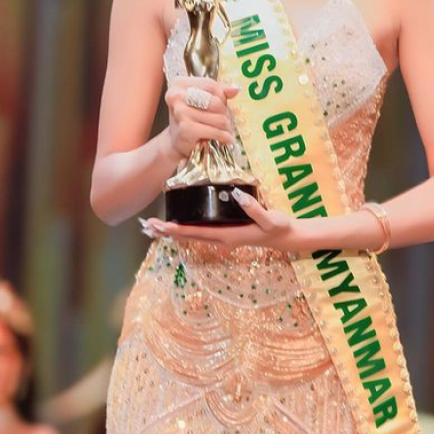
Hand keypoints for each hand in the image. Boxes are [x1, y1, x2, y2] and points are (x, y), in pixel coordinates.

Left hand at [140, 188, 305, 252]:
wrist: (286, 237)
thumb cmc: (278, 227)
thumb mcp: (270, 218)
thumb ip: (255, 208)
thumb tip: (236, 195)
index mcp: (227, 235)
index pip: (196, 233)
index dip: (177, 229)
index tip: (161, 226)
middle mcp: (221, 238)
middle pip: (188, 237)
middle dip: (167, 232)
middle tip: (147, 227)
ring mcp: (222, 237)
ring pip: (192, 235)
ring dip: (173, 231)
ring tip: (155, 227)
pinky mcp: (225, 232)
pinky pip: (200, 231)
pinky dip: (185, 228)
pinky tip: (178, 223)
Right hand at [164, 76, 237, 159]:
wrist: (178, 141)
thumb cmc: (192, 118)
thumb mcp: (204, 100)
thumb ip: (220, 92)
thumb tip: (235, 89)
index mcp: (179, 84)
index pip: (212, 85)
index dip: (221, 96)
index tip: (221, 104)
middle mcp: (177, 96)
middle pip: (216, 102)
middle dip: (224, 113)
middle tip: (221, 120)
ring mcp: (180, 113)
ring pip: (220, 118)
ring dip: (224, 127)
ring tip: (219, 129)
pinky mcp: (186, 129)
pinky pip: (216, 131)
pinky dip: (223, 137)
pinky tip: (222, 139)